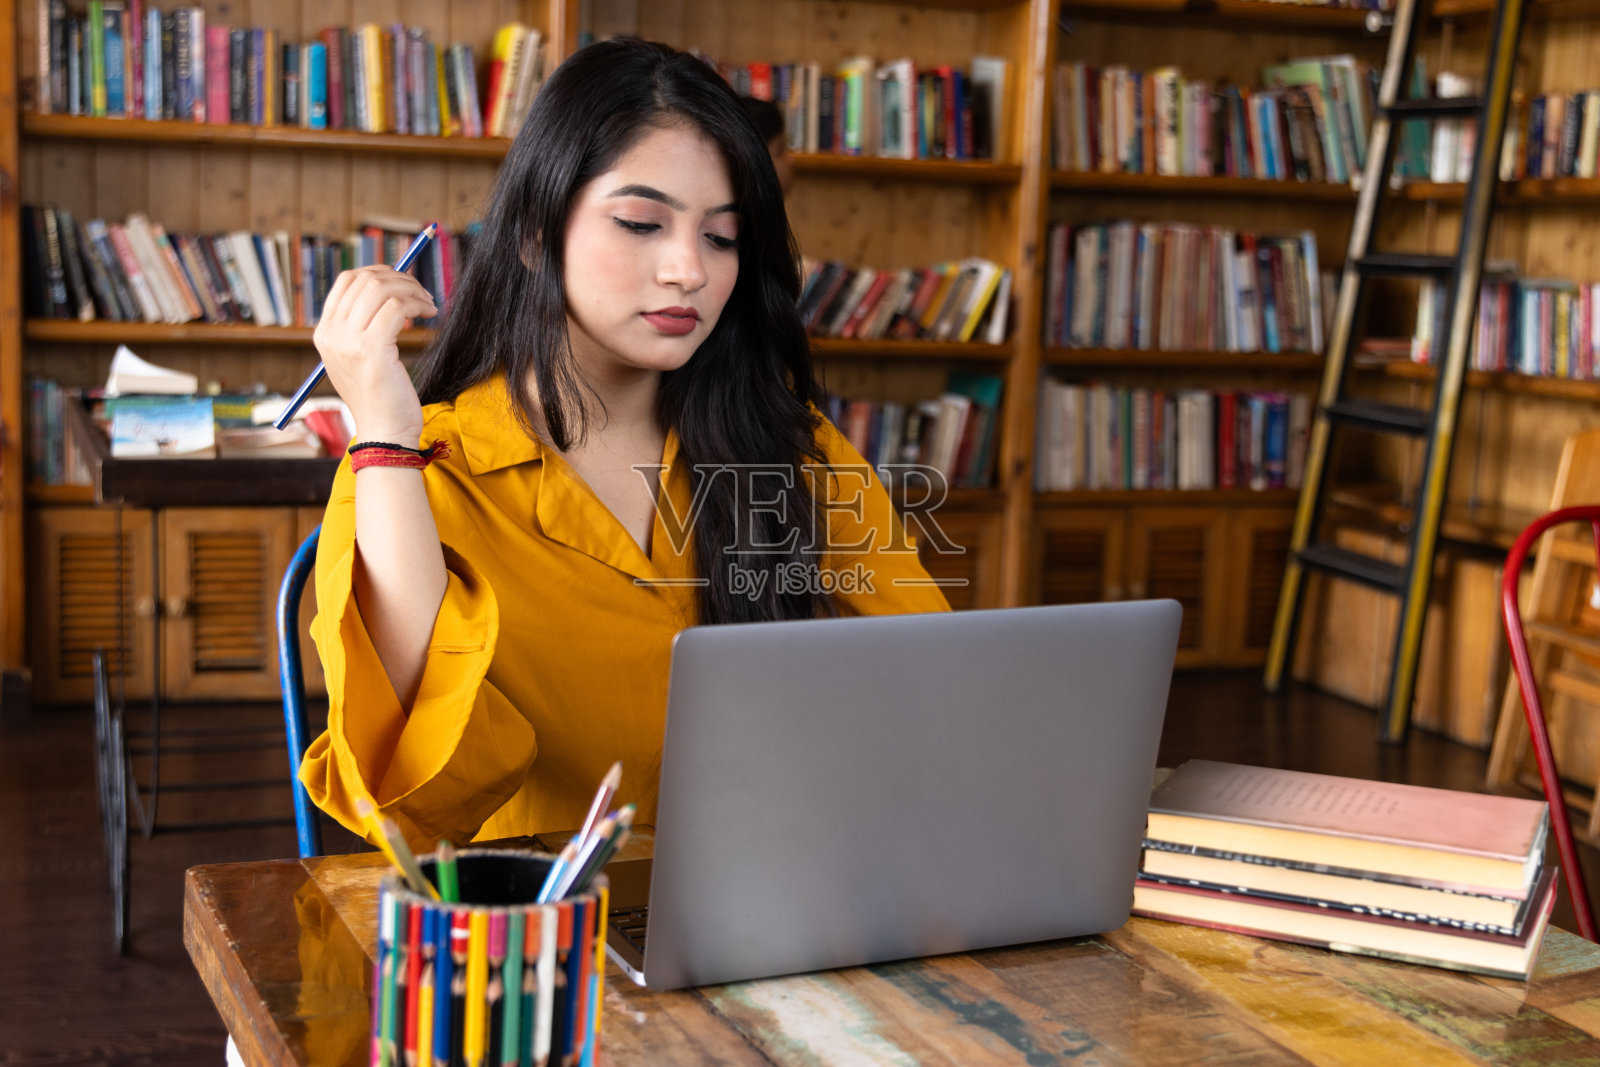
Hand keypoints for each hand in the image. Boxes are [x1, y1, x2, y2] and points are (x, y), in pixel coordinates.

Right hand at [312, 265, 439, 442]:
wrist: (385, 433)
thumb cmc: (382, 398)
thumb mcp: (361, 358)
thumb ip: (363, 327)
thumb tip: (388, 289)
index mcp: (325, 333)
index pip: (346, 281)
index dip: (378, 273)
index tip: (403, 282)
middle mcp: (331, 334)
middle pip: (364, 280)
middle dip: (399, 278)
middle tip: (421, 292)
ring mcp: (348, 341)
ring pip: (381, 289)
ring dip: (411, 289)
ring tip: (428, 304)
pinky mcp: (371, 350)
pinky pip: (397, 307)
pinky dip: (417, 304)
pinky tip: (430, 314)